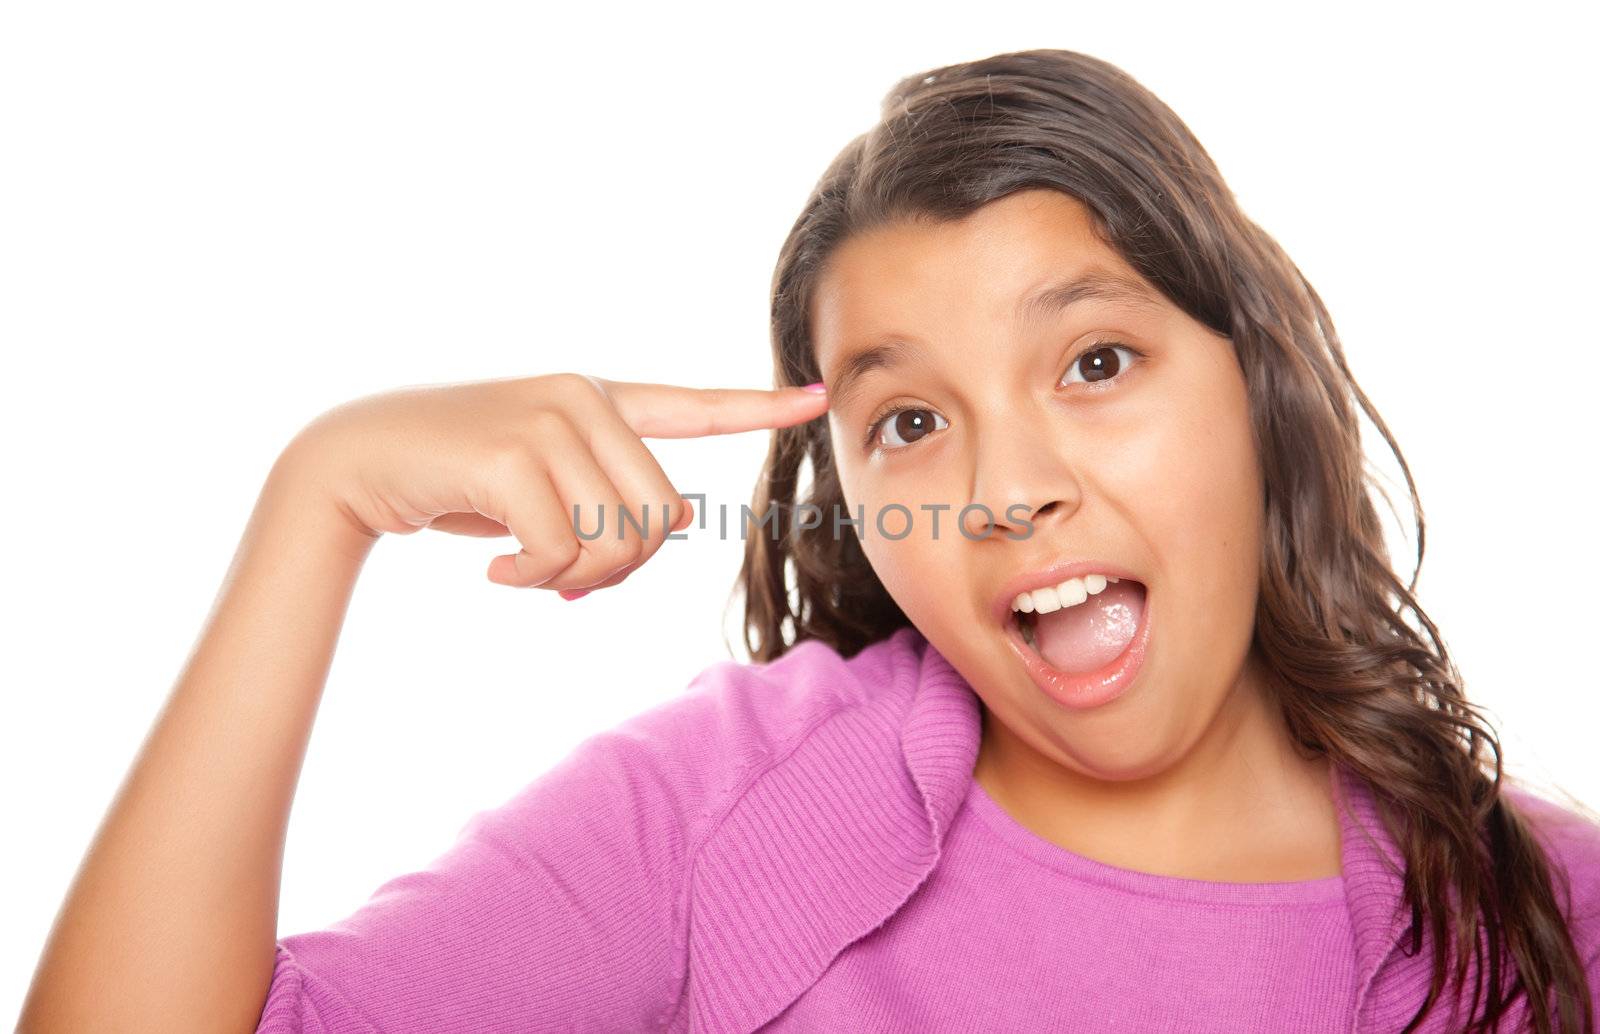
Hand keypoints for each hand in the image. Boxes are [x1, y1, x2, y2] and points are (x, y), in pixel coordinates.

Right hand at [282, 372, 827, 593]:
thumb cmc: (454, 481)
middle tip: (561, 578)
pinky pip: (563, 552)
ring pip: (617, 541)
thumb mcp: (541, 488)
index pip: (693, 405)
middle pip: (660, 518)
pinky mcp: (512, 452)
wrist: (353, 463)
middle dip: (618, 571)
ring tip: (523, 570)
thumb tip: (680, 516)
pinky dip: (534, 582)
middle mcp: (583, 397)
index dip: (758, 408)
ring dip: (571, 581)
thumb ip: (608, 496)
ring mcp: (549, 418)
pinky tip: (495, 573)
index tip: (818, 398)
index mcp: (596, 401)